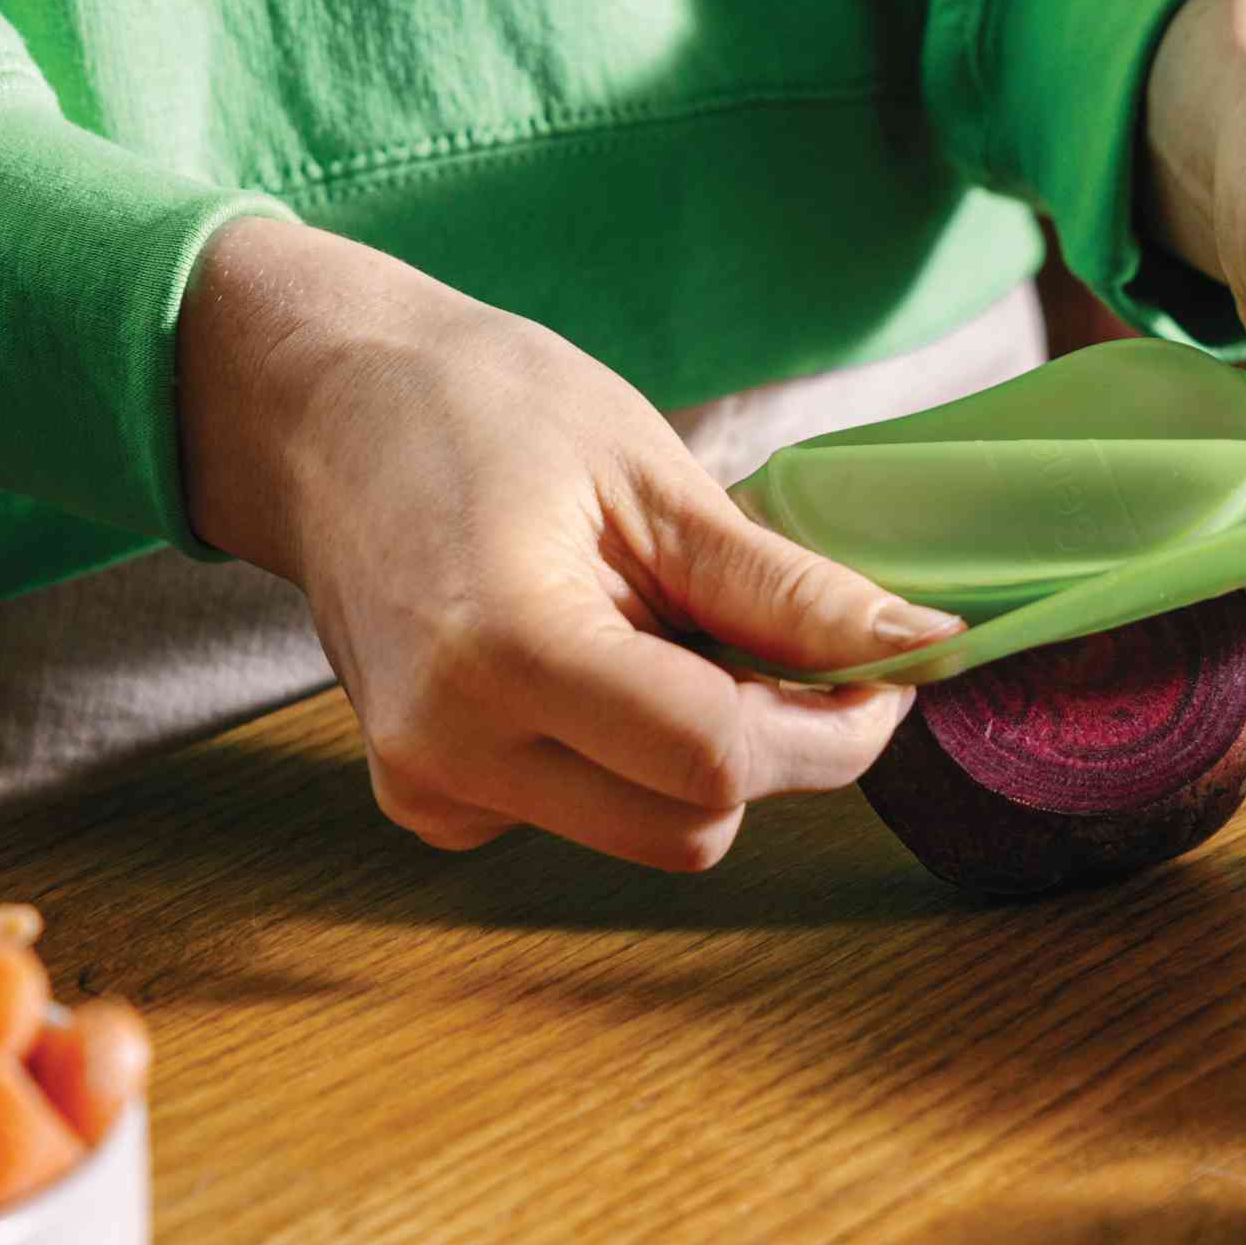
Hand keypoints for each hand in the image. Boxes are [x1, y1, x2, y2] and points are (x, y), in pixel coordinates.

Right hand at [176, 219, 953, 868]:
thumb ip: (783, 590)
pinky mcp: (427, 803)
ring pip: (648, 834)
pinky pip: (584, 819)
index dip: (833, 728)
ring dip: (702, 756)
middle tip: (794, 645)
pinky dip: (625, 760)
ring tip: (667, 630)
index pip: (719, 760)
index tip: (886, 667)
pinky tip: (595, 663)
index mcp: (504, 651)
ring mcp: (429, 787)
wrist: (327, 415)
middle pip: (693, 824)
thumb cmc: (482, 410)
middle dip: (776, 749)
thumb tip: (918, 642)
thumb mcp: (654, 478)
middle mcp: (451, 748)